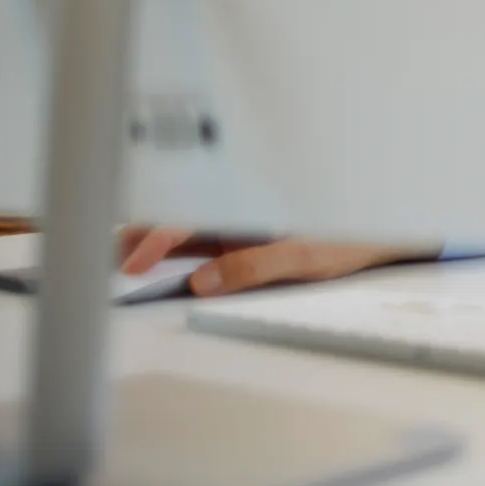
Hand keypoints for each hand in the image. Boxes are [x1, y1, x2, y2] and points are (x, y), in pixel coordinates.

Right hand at [118, 227, 436, 295]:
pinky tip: (145, 264)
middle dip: (135, 234)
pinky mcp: (237, 241)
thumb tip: (205, 282)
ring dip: (147, 242)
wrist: (381, 236)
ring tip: (111, 261)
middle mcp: (237, 210)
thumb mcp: (302, 255)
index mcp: (247, 204)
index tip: (131, 262)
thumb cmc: (346, 236)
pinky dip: (167, 252)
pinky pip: (195, 245)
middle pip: (173, 217)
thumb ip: (252, 266)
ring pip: (179, 230)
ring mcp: (235, 225)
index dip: (154, 237)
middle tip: (103, 261)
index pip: (187, 217)